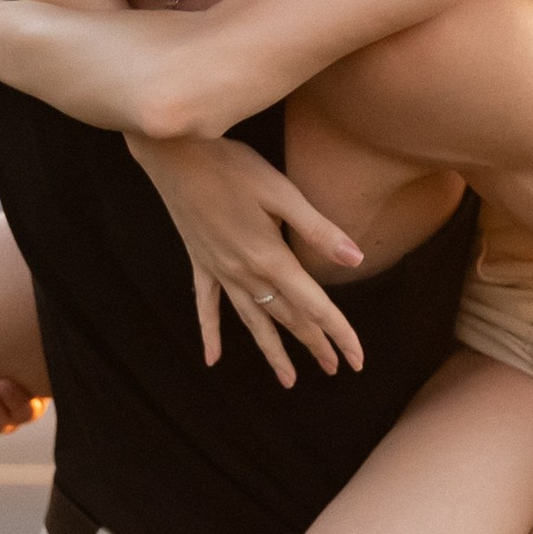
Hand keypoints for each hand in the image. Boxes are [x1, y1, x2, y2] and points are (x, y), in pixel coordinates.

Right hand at [126, 132, 366, 387]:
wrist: (174, 153)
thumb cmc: (231, 165)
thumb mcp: (282, 192)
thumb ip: (318, 229)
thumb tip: (356, 260)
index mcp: (270, 258)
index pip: (314, 306)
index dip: (339, 333)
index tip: (358, 359)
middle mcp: (245, 273)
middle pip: (287, 318)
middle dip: (314, 344)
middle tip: (334, 368)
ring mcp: (219, 271)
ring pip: (252, 321)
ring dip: (272, 351)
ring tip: (289, 380)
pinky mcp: (200, 262)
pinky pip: (207, 307)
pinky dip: (211, 334)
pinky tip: (213, 359)